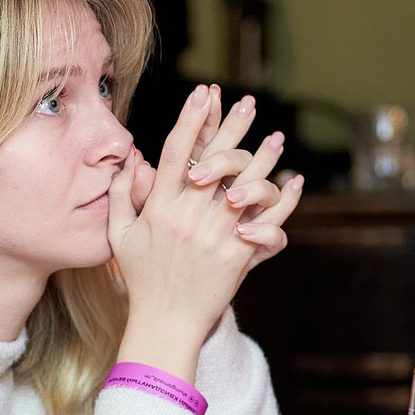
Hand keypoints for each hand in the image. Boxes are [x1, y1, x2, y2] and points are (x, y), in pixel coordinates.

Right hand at [127, 97, 305, 268]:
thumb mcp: (119, 235)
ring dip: (265, 158)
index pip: (176, 152)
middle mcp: (189, 217)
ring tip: (276, 138)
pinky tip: (294, 182)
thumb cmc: (142, 279)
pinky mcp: (238, 255)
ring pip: (248, 186)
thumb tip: (129, 160)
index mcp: (160, 207)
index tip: (203, 93)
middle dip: (233, 127)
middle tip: (248, 103)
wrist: (166, 322)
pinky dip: (285, 202)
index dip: (191, 119)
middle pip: (216, 160)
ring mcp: (216, 235)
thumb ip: (120, 196)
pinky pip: (269, 222)